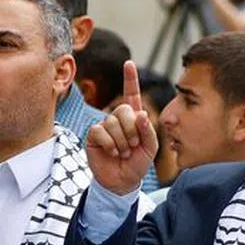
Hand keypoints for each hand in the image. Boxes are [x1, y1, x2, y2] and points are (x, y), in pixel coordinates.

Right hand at [85, 60, 157, 194]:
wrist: (123, 181)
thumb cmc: (138, 163)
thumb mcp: (150, 148)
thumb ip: (148, 131)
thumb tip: (142, 114)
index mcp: (134, 118)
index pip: (131, 95)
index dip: (130, 79)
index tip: (128, 63)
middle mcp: (118, 119)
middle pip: (123, 110)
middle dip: (131, 130)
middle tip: (134, 145)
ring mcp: (105, 126)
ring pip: (112, 121)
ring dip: (122, 141)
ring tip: (124, 152)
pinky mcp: (94, 135)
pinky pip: (100, 131)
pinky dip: (110, 144)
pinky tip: (112, 152)